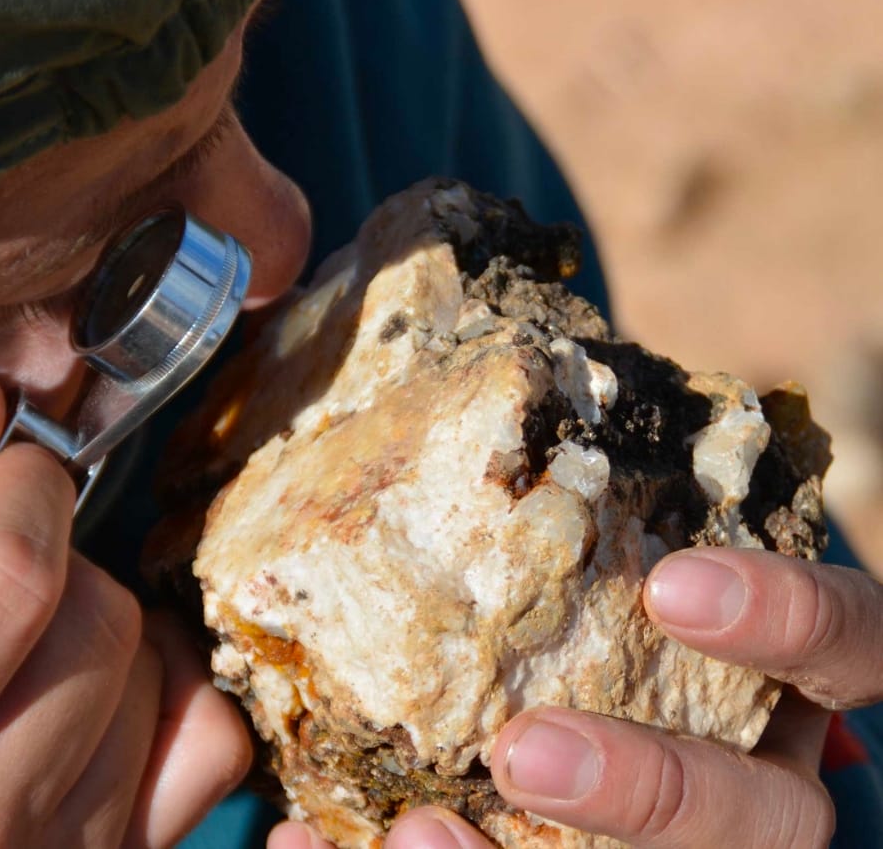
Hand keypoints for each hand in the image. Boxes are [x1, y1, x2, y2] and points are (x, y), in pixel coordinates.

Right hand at [0, 378, 252, 846]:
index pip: (18, 575)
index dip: (19, 489)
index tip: (5, 464)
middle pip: (98, 616)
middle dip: (56, 551)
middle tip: (7, 545)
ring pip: (147, 669)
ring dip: (100, 624)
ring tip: (28, 633)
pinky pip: (206, 744)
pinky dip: (173, 692)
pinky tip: (106, 682)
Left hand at [268, 545, 882, 848]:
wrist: (562, 665)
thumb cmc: (593, 566)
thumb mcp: (620, 526)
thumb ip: (600, 484)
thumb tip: (517, 369)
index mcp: (786, 672)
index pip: (848, 641)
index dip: (790, 617)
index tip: (672, 587)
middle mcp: (764, 768)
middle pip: (773, 818)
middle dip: (656, 791)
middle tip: (523, 754)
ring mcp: (704, 833)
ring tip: (416, 834)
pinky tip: (339, 838)